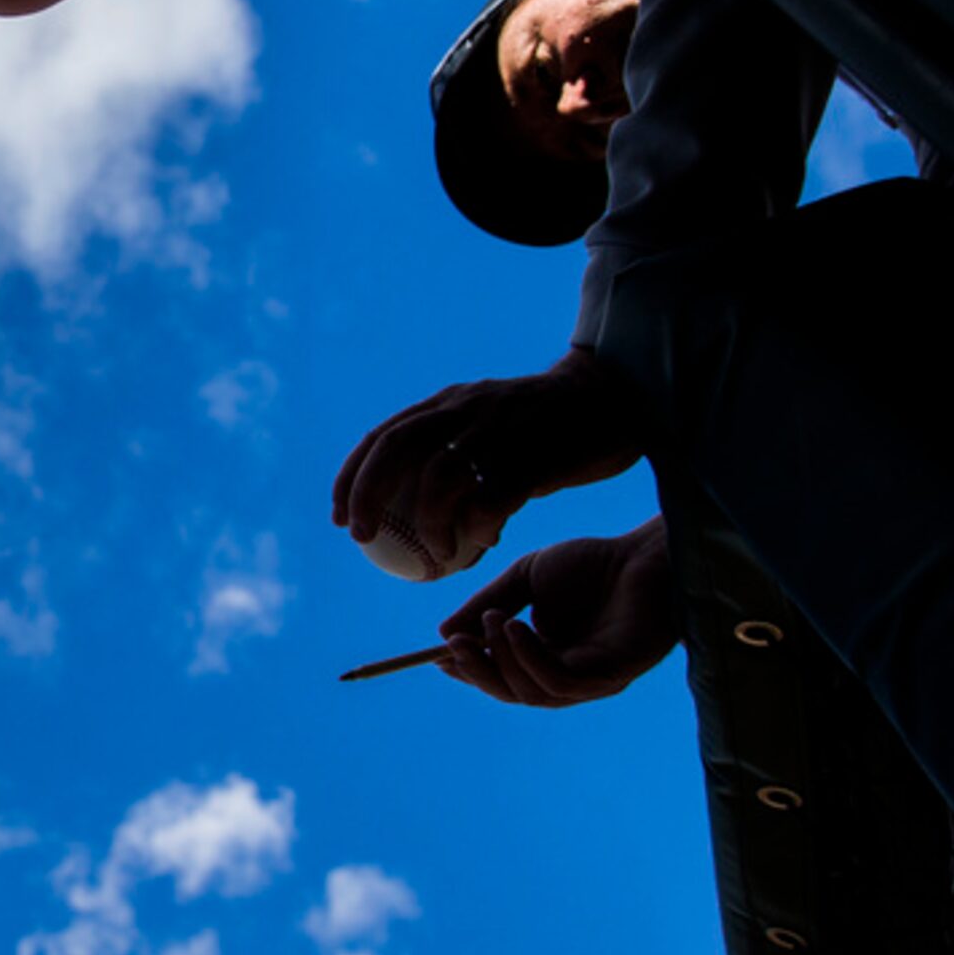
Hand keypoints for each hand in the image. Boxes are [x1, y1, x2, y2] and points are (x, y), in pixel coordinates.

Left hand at [334, 347, 642, 568]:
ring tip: (433, 554)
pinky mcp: (535, 454)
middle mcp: (468, 409)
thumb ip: (454, 452)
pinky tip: (482, 545)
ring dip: (429, 523)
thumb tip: (413, 510)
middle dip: (365, 493)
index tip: (337, 516)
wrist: (616, 401)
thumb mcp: (491, 425)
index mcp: (451, 403)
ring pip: (441, 477)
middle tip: (357, 536)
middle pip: (397, 448)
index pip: (384, 435)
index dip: (351, 476)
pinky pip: (491, 498)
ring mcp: (500, 428)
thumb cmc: (549, 427)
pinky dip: (477, 526)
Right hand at [432, 518, 677, 706]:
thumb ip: (487, 603)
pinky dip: (531, 659)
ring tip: (493, 621)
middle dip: (479, 671)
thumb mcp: (524, 579)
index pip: (504, 675)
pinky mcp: (614, 674)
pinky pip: (562, 682)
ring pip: (534, 693)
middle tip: (454, 644)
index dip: (471, 669)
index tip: (439, 653)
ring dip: (503, 661)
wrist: (643, 553)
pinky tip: (517, 628)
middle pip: (514, 692)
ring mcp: (593, 679)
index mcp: (549, 656)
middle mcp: (570, 675)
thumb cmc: (593, 564)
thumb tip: (443, 633)